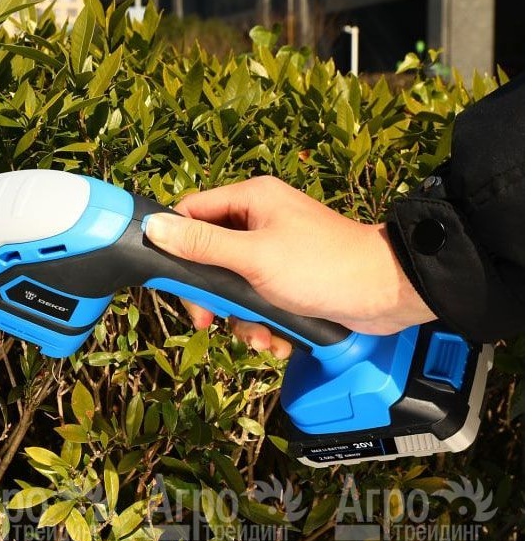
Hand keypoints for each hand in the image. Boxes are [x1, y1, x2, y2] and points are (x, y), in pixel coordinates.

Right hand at [143, 176, 434, 355]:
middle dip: (214, 299)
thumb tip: (152, 226)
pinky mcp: (290, 281)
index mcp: (250, 200)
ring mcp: (275, 252)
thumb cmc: (321, 267)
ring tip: (262, 339)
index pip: (191, 214)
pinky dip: (266, 325)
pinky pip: (259, 302)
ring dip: (243, 321)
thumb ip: (201, 244)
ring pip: (233, 288)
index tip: (178, 284)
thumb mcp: (253, 257)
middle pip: (209, 258)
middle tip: (211, 323)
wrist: (388, 294)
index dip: (177, 248)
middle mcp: (259, 221)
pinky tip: (280, 340)